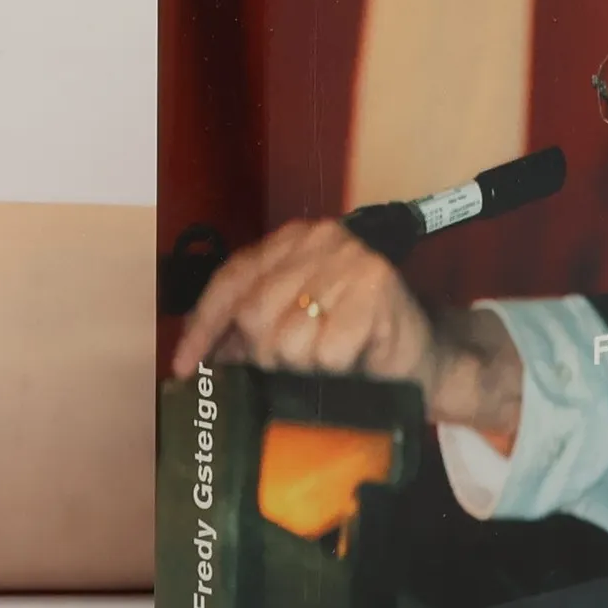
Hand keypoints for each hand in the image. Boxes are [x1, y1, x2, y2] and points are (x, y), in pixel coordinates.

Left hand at [166, 219, 523, 446]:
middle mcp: (320, 238)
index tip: (184, 367)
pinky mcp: (375, 288)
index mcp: (293, 239)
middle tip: (292, 368)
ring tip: (329, 360)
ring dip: (304, 365)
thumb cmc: (353, 342)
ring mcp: (350, 259)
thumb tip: (195, 355)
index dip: (204, 326)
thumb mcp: (292, 324)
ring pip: (287, 338)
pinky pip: (326, 351)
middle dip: (264, 355)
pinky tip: (354, 359)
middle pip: (254, 313)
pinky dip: (335, 369)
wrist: (423, 359)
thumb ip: (248, 327)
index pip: (231, 278)